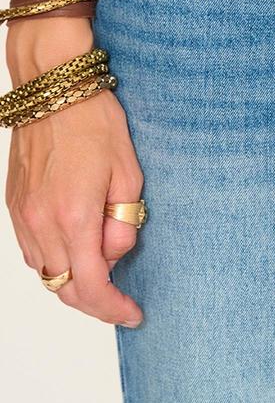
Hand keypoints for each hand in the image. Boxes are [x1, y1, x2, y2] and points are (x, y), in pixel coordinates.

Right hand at [4, 17, 143, 326]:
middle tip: (122, 300)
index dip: (113, 308)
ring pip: (46, 273)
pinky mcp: (14, 206)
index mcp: (75, 217)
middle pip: (65, 288)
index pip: (91, 286)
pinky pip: (32, 251)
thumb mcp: (128, 171)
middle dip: (96, 301)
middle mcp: (42, 224)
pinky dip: (55, 260)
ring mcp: (23, 217)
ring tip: (103, 269)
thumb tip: (115, 252)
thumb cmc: (94, 121)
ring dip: (74, 281)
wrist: (52, 89)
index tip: (133, 313)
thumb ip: (124, 220)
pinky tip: (77, 247)